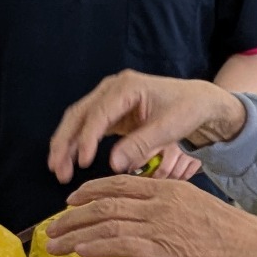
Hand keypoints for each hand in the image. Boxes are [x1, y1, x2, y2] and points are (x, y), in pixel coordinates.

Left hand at [41, 176, 256, 256]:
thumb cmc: (239, 240)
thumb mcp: (203, 215)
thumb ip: (176, 216)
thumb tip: (160, 229)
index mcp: (171, 190)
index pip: (122, 184)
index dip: (92, 191)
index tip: (73, 200)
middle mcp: (161, 202)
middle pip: (106, 203)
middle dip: (73, 215)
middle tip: (54, 226)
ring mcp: (160, 224)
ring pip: (106, 223)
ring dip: (75, 234)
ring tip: (55, 244)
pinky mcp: (162, 249)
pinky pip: (119, 244)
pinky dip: (94, 247)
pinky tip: (79, 253)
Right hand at [48, 70, 245, 182]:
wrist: (199, 102)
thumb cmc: (188, 109)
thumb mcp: (169, 128)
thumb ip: (141, 145)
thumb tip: (113, 165)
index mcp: (126, 86)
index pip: (98, 113)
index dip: (87, 138)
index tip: (83, 161)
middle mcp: (112, 88)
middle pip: (79, 114)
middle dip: (65, 142)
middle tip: (57, 168)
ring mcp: (109, 99)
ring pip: (78, 121)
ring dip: (66, 144)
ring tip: (58, 170)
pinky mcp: (111, 112)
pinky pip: (87, 127)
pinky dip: (77, 144)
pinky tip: (70, 162)